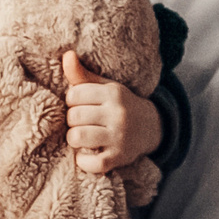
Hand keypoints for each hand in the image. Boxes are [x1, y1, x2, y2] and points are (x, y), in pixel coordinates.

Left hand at [63, 50, 162, 175]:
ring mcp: (119, 137)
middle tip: (81, 122)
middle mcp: (118, 114)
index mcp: (113, 93)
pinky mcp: (119, 158)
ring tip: (82, 137)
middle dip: (72, 120)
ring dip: (74, 139)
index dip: (72, 100)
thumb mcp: (105, 87)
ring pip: (77, 137)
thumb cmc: (119, 105)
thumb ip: (82, 75)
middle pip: (74, 116)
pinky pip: (91, 163)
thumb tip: (67, 55)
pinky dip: (83, 161)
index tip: (80, 104)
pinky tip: (86, 154)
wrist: (151, 127)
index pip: (74, 94)